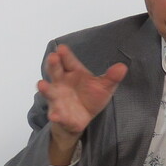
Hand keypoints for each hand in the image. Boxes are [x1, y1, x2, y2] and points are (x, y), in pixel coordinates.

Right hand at [38, 44, 127, 163]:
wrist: (82, 117)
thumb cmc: (90, 96)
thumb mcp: (104, 86)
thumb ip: (111, 77)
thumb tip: (123, 67)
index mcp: (73, 72)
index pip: (68, 61)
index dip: (65, 55)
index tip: (62, 48)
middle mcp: (61, 82)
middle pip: (55, 71)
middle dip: (53, 64)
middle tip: (53, 57)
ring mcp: (57, 98)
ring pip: (49, 91)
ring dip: (45, 88)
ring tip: (42, 85)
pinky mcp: (58, 114)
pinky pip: (56, 115)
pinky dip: (55, 115)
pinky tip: (55, 116)